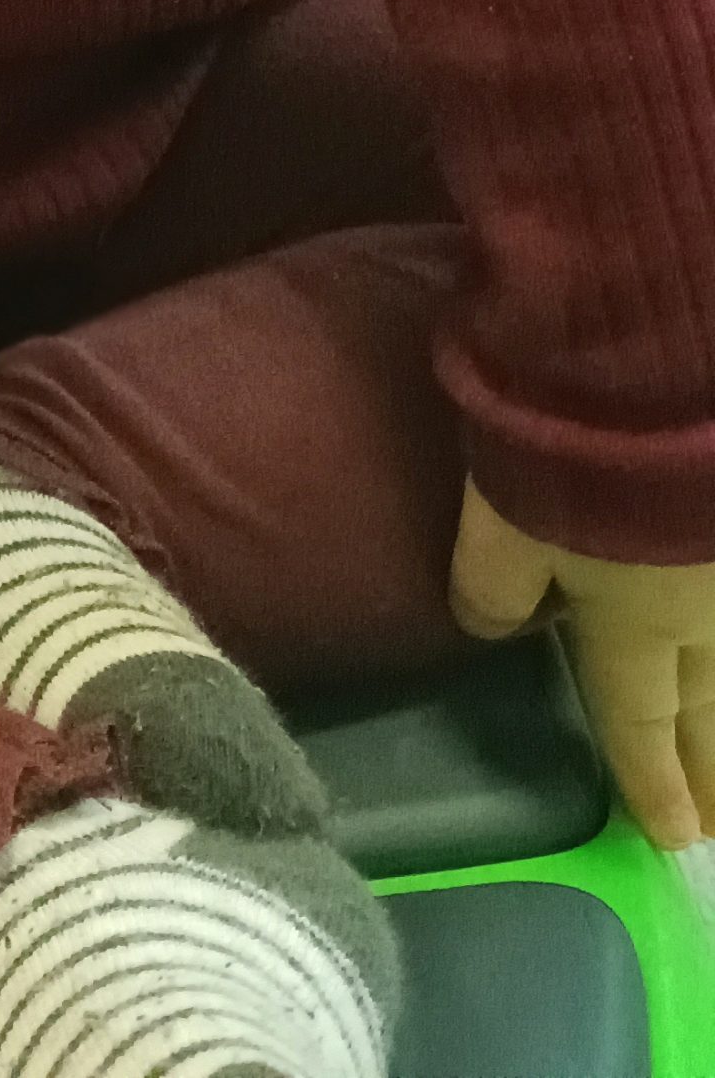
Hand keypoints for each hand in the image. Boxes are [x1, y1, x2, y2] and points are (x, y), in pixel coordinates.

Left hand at [449, 473, 714, 848]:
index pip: (642, 719)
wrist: (654, 346)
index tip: (676, 839)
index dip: (656, 780)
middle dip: (712, 762)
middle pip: (712, 700)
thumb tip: (493, 629)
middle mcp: (704, 604)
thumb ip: (495, 582)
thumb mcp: (502, 513)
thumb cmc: (570, 436)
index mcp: (636, 619)